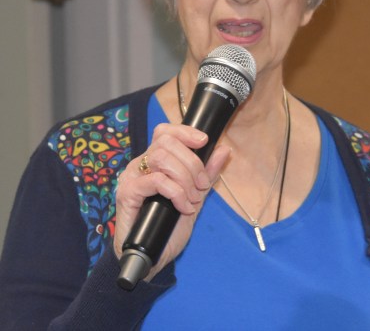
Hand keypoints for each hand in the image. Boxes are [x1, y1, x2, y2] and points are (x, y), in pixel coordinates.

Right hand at [113, 122, 229, 279]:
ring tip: (192, 198)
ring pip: (161, 157)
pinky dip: (176, 192)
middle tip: (201, 185)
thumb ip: (208, 173)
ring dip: (185, 177)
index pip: (165, 132)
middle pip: (167, 142)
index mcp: (154, 162)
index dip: (185, 131)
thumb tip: (224, 149)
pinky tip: (183, 207)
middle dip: (192, 163)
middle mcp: (140, 165)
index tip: (204, 141)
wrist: (151, 258)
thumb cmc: (168, 227)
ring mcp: (131, 177)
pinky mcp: (127, 193)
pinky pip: (156, 180)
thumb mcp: (195, 196)